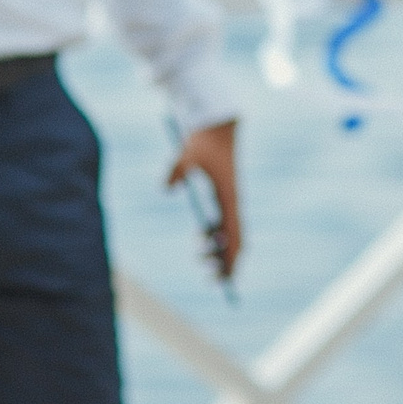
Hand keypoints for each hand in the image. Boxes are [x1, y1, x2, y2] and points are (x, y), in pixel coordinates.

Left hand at [167, 119, 241, 279]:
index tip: (225, 279)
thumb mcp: (188, 154)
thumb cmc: (204, 140)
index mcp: (228, 198)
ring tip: (199, 255)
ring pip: (231, 234)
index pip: (234, 237)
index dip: (231, 260)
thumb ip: (177, 171)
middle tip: (210, 277)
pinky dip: (217, 235)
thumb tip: (166, 189)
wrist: (218, 123)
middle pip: (236, 241)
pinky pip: (226, 223)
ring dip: (219, 249)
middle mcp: (233, 201)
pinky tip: (202, 236)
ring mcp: (230, 199)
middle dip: (226, 262)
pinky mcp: (224, 194)